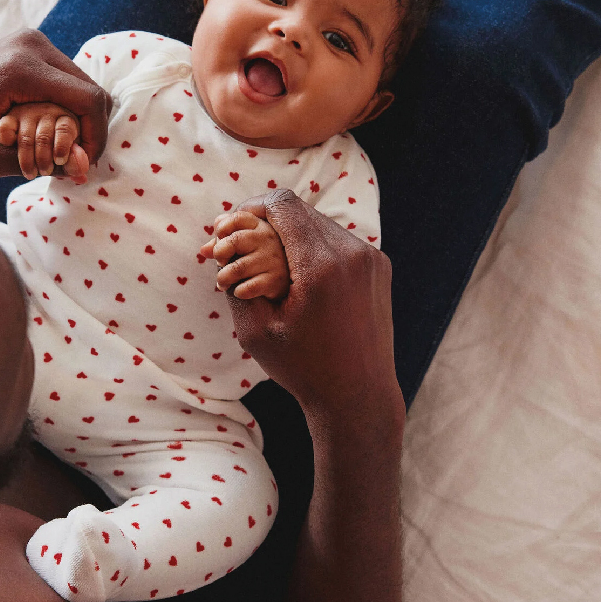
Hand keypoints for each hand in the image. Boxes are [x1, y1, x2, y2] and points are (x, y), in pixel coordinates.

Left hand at [0, 29, 109, 178]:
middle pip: (92, 90)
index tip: (85, 163)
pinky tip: (53, 128)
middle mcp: (31, 45)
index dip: (96, 136)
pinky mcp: (29, 45)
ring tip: (64, 147)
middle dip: (91, 129)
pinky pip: (67, 78)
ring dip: (81, 117)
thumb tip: (84, 169)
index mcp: (21, 68)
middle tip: (77, 160)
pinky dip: (69, 106)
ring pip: (82, 84)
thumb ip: (36, 164)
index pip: (89, 100)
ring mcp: (31, 40)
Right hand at [0, 104, 86, 180]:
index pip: (65, 129)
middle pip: (44, 137)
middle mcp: (47, 113)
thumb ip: (75, 164)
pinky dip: (6, 140)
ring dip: (27, 159)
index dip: (62, 148)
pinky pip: (5, 128)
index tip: (59, 161)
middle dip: (44, 159)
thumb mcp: (70, 157)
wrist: (37, 142)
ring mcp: (27, 114)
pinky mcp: (9, 119)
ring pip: (26, 138)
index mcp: (67, 119)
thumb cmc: (60, 150)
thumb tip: (81, 173)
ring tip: (30, 174)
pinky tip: (11, 149)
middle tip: (44, 172)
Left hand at [200, 210, 290, 299]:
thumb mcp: (245, 244)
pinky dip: (239, 292)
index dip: (222, 228)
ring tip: (222, 283)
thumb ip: (223, 242)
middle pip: (234, 241)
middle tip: (221, 262)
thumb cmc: (260, 257)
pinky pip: (247, 288)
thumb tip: (203, 250)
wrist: (290, 279)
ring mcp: (273, 260)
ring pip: (236, 268)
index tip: (220, 240)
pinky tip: (239, 292)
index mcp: (260, 226)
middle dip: (220, 253)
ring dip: (223, 278)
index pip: (237, 218)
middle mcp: (268, 239)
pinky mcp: (275, 281)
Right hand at [222, 189, 398, 416]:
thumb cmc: (303, 368)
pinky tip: (297, 272)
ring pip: (319, 221)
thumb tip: (222, 248)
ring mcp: (371, 258)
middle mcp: (352, 253)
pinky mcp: (379, 266)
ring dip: (290, 232)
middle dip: (266, 220)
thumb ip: (234, 282)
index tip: (231, 226)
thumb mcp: (254, 330)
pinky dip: (312, 245)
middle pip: (299, 209)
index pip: (281, 204)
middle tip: (242, 242)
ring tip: (267, 259)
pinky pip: (338, 240)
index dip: (250, 206)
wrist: (359, 397)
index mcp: (320, 265)